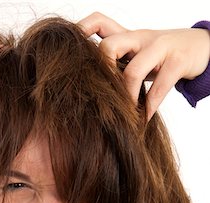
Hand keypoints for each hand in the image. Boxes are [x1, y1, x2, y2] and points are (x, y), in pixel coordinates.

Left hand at [78, 12, 209, 119]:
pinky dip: (150, 105)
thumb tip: (91, 86)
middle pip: (109, 46)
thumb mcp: (137, 55)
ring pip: (133, 70)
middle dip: (102, 74)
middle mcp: (140, 38)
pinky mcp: (178, 60)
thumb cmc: (162, 56)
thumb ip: (118, 64)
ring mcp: (160, 47)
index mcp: (127, 37)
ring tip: (126, 116)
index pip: (99, 22)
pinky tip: (145, 117)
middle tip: (104, 97)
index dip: (82, 31)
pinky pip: (160, 85)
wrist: (201, 48)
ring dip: (126, 98)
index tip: (69, 52)